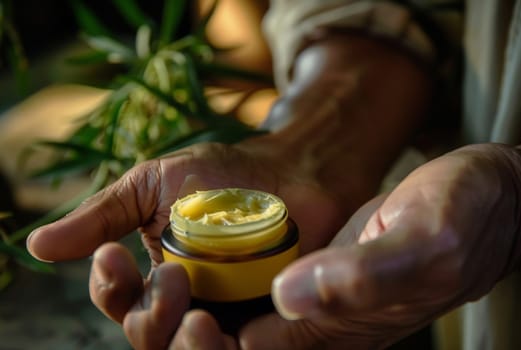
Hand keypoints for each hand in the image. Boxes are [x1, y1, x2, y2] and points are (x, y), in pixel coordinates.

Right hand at [27, 139, 354, 349]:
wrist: (290, 170)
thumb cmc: (221, 174)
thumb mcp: (153, 185)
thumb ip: (103, 215)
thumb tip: (36, 245)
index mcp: (153, 271)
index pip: (117, 298)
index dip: (108, 286)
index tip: (112, 256)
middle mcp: (184, 300)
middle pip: (148, 334)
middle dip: (149, 315)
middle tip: (172, 278)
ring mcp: (224, 313)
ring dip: (182, 342)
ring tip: (198, 318)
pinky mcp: (263, 322)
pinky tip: (226, 332)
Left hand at [172, 143, 520, 348]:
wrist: (470, 199)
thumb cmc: (459, 219)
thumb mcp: (423, 243)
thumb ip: (363, 276)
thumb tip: (287, 296)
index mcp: (339, 334)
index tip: (190, 317)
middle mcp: (313, 325)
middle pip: (227, 347)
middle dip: (178, 331)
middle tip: (160, 282)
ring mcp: (303, 296)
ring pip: (224, 316)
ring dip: (178, 303)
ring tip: (149, 267)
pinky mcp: (297, 268)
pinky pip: (239, 284)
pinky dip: (201, 274)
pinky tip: (176, 251)